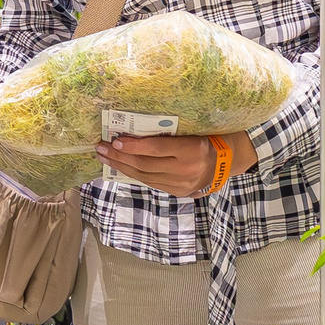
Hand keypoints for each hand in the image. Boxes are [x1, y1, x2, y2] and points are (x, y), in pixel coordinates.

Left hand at [97, 131, 253, 198]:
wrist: (224, 163)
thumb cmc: (204, 139)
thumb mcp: (191, 131)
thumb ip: (167, 134)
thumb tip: (134, 132)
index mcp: (192, 149)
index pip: (157, 148)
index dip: (134, 146)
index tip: (115, 141)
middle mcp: (186, 169)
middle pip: (146, 165)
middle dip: (120, 157)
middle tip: (100, 148)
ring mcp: (181, 184)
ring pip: (145, 176)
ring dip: (121, 167)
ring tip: (104, 157)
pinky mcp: (177, 192)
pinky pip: (150, 182)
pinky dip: (133, 174)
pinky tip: (120, 167)